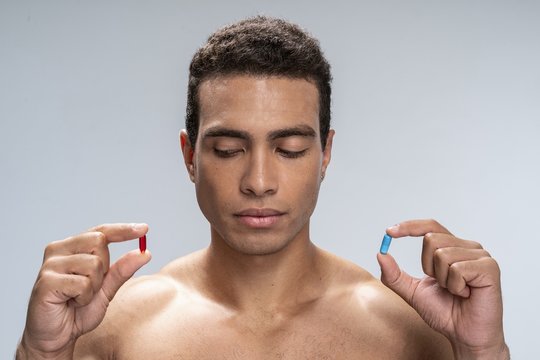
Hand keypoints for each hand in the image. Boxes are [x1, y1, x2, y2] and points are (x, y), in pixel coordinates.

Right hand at [18, 223, 150, 358]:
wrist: (56, 337)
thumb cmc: (78, 310)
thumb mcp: (106, 289)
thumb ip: (123, 270)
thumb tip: (145, 253)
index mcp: (71, 246)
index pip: (101, 231)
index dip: (123, 230)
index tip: (145, 229)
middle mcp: (58, 250)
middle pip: (99, 242)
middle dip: (104, 267)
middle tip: (90, 286)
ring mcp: (50, 265)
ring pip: (93, 264)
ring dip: (94, 287)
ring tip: (78, 297)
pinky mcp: (46, 282)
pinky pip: (82, 284)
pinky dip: (84, 297)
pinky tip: (70, 303)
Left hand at [377, 219, 509, 359]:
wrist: (464, 335)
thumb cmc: (444, 312)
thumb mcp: (412, 291)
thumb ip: (394, 275)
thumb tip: (380, 254)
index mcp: (452, 247)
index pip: (430, 226)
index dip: (409, 226)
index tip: (389, 232)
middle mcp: (467, 247)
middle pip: (431, 239)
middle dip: (428, 267)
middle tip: (443, 285)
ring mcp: (481, 256)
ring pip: (443, 254)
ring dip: (443, 280)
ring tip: (457, 292)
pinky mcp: (489, 267)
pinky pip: (458, 268)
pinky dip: (455, 286)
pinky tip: (466, 294)